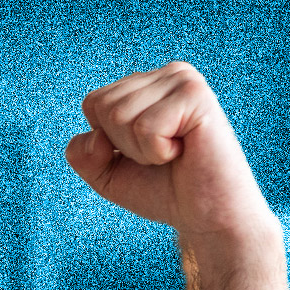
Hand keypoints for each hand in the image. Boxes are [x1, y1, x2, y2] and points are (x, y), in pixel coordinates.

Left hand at [64, 62, 280, 264]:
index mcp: (149, 83)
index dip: (108, 141)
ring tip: (174, 153)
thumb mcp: (106, 173)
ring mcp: (184, 80)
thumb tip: (94, 136)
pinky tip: (185, 152)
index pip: (93, 103)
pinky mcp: (197, 95)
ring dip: (142, 150)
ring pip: (120, 116)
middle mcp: (168, 74)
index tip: (145, 152)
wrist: (207, 216)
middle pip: (103, 107)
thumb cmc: (162, 191)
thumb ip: (81, 153)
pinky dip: (157, 152)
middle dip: (124, 146)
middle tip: (162, 155)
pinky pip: (145, 127)